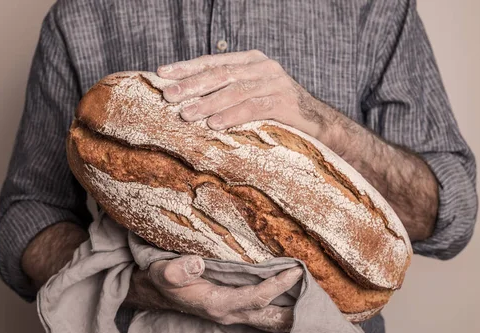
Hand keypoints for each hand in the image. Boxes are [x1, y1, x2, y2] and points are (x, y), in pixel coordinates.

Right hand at [124, 255, 302, 332]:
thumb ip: (177, 270)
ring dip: (292, 313)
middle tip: (322, 300)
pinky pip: (264, 313)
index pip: (256, 297)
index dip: (278, 285)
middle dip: (297, 312)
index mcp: (217, 303)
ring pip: (270, 320)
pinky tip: (295, 299)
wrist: (155, 291)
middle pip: (272, 318)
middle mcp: (230, 313)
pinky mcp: (234, 309)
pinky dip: (281, 308)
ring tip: (317, 301)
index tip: (297, 270)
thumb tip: (197, 262)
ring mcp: (234, 314)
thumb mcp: (162, 271)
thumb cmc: (161, 279)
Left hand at [157, 50, 344, 151]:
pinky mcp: (284, 102)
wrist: (318, 123)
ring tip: (186, 114)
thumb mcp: (252, 94)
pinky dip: (232, 116)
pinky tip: (215, 125)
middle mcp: (262, 66)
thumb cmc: (276, 111)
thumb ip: (227, 90)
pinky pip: (253, 107)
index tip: (162, 74)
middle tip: (168, 96)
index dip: (186, 67)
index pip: (213, 61)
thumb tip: (187, 100)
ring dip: (207, 103)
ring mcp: (275, 82)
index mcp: (250, 60)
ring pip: (234, 90)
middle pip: (220, 74)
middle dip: (191, 85)